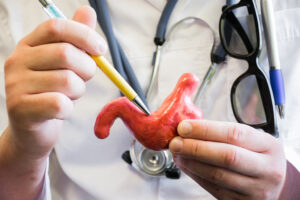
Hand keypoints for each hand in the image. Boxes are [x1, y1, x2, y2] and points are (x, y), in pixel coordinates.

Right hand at [3, 6, 105, 159]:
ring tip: (70, 95)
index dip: (84, 34)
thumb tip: (88, 11)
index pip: (56, 27)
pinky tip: (61, 110)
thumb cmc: (53, 92)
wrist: (33, 129)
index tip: (101, 48)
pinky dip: (69, 108)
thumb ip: (76, 38)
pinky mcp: (21, 109)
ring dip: (79, 91)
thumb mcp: (66, 64)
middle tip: (86, 77)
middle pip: (66, 54)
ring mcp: (15, 85)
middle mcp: (17, 61)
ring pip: (67, 81)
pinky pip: (60, 104)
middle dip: (87, 68)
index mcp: (29, 45)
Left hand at [169, 120, 285, 199]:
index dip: (206, 130)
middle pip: (226, 156)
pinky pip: (212, 188)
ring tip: (177, 153)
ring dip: (191, 162)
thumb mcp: (251, 139)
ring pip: (217, 175)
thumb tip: (188, 127)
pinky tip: (185, 165)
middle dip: (195, 147)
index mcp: (269, 146)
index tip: (185, 127)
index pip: (235, 134)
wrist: (273, 183)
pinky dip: (194, 175)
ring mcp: (255, 189)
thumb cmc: (257, 156)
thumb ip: (222, 132)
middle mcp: (266, 169)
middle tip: (176, 142)